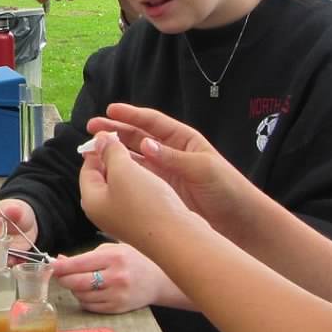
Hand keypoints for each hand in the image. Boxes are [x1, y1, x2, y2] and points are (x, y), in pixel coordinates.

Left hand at [50, 243, 174, 314]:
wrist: (159, 280)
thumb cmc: (133, 260)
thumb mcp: (113, 249)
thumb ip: (87, 255)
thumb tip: (60, 260)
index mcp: (114, 257)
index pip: (79, 263)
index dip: (61, 266)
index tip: (50, 266)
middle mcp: (116, 277)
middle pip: (77, 282)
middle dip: (64, 279)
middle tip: (60, 275)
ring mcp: (117, 295)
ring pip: (81, 296)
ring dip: (74, 289)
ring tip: (80, 281)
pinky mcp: (117, 308)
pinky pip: (90, 306)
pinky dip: (84, 299)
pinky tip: (90, 291)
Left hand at [78, 130, 195, 252]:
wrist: (176, 238)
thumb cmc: (146, 204)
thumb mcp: (124, 170)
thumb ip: (110, 152)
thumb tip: (100, 138)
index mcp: (91, 200)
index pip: (87, 167)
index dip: (98, 148)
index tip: (111, 133)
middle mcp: (104, 211)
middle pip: (103, 177)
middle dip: (113, 158)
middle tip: (127, 143)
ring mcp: (123, 218)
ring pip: (122, 185)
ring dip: (130, 170)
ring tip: (143, 157)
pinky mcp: (141, 221)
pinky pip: (136, 196)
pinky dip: (142, 183)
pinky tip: (154, 176)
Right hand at [84, 102, 245, 230]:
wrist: (239, 221)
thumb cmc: (227, 189)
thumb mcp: (202, 169)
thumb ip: (173, 158)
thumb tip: (144, 145)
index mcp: (183, 140)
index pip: (153, 123)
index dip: (131, 115)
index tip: (110, 110)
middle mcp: (171, 153)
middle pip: (138, 137)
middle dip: (115, 131)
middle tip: (92, 127)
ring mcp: (165, 172)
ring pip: (134, 158)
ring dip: (114, 153)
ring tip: (93, 149)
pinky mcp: (162, 191)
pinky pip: (139, 178)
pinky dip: (123, 174)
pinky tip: (107, 172)